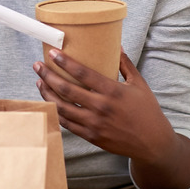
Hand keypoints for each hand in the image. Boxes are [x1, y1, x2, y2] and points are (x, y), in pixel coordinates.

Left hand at [34, 48, 189, 188]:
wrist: (152, 142)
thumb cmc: (147, 111)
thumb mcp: (139, 84)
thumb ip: (125, 65)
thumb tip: (116, 46)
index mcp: (112, 91)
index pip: (83, 73)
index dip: (65, 62)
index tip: (53, 53)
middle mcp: (100, 107)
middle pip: (66, 89)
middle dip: (48, 76)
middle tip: (37, 66)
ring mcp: (93, 123)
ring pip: (61, 107)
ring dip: (47, 93)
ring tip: (39, 82)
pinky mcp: (90, 136)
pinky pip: (66, 123)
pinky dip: (55, 112)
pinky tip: (49, 102)